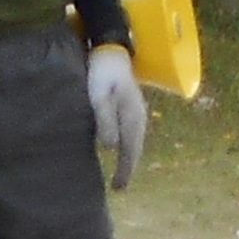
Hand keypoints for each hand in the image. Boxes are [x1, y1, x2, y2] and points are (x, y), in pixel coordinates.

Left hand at [86, 43, 148, 191]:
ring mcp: (136, 111)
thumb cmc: (101, 72)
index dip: (126, 170)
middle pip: (135, 148)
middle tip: (119, 188)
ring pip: (134, 141)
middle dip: (128, 168)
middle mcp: (139, 116)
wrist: (109, 50)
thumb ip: (105, 119)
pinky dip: (127, 145)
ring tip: (120, 175)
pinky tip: (119, 149)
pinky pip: (131, 132)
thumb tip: (112, 148)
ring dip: (129, 158)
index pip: (131, 150)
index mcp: (133, 116)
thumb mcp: (99, 95)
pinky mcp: (129, 106)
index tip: (119, 188)